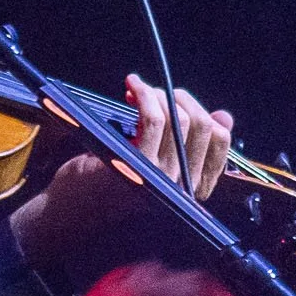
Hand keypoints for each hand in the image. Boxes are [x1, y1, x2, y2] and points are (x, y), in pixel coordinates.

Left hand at [11, 76, 234, 267]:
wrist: (71, 209)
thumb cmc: (110, 181)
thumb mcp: (155, 162)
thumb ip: (189, 143)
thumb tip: (224, 117)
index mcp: (192, 187)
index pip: (221, 142)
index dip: (205, 112)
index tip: (180, 100)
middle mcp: (183, 186)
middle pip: (203, 125)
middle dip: (179, 98)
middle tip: (155, 90)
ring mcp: (161, 178)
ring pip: (179, 120)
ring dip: (158, 94)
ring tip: (137, 89)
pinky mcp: (137, 167)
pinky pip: (152, 120)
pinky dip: (144, 96)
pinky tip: (132, 87)